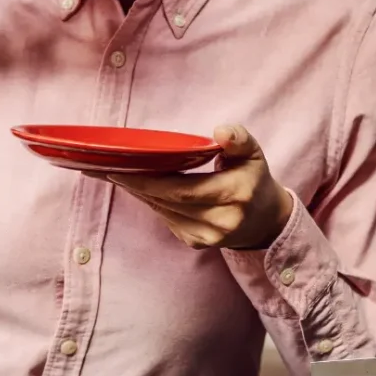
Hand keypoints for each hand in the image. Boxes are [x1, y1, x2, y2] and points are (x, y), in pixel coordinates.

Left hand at [106, 125, 292, 250]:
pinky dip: (152, 202)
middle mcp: (221, 221)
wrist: (264, 221)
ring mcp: (207, 237)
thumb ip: (238, 139)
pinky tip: (140, 188)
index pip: (182, 189)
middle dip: (136, 184)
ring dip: (140, 192)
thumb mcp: (252, 153)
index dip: (148, 180)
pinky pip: (166, 219)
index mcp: (235, 195)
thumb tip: (220, 132)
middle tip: (110, 167)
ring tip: (119, 174)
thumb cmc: (253, 179)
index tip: (119, 168)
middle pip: (166, 201)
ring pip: (163, 211)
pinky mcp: (196, 244)